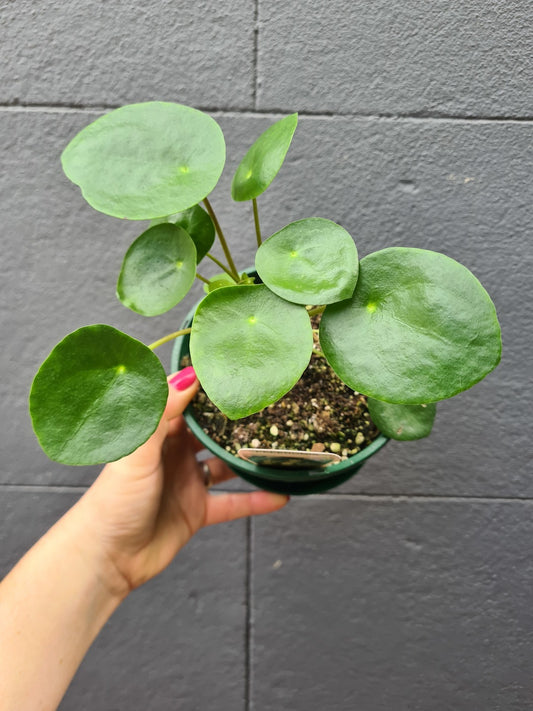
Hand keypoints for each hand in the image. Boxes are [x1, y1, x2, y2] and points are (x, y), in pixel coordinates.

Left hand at [77, 367, 287, 596]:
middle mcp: (175, 454)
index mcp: (158, 435)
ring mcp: (187, 483)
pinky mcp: (197, 512)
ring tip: (280, 447)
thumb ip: (164, 413)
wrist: (107, 558)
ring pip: (226, 466)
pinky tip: (280, 495)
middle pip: (212, 433)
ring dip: (249, 459)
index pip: (188, 404)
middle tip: (270, 406)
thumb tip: (190, 374)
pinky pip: (232, 503)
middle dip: (237, 422)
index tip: (239, 372)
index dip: (210, 390)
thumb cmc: (114, 500)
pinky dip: (255, 500)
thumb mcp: (140, 450)